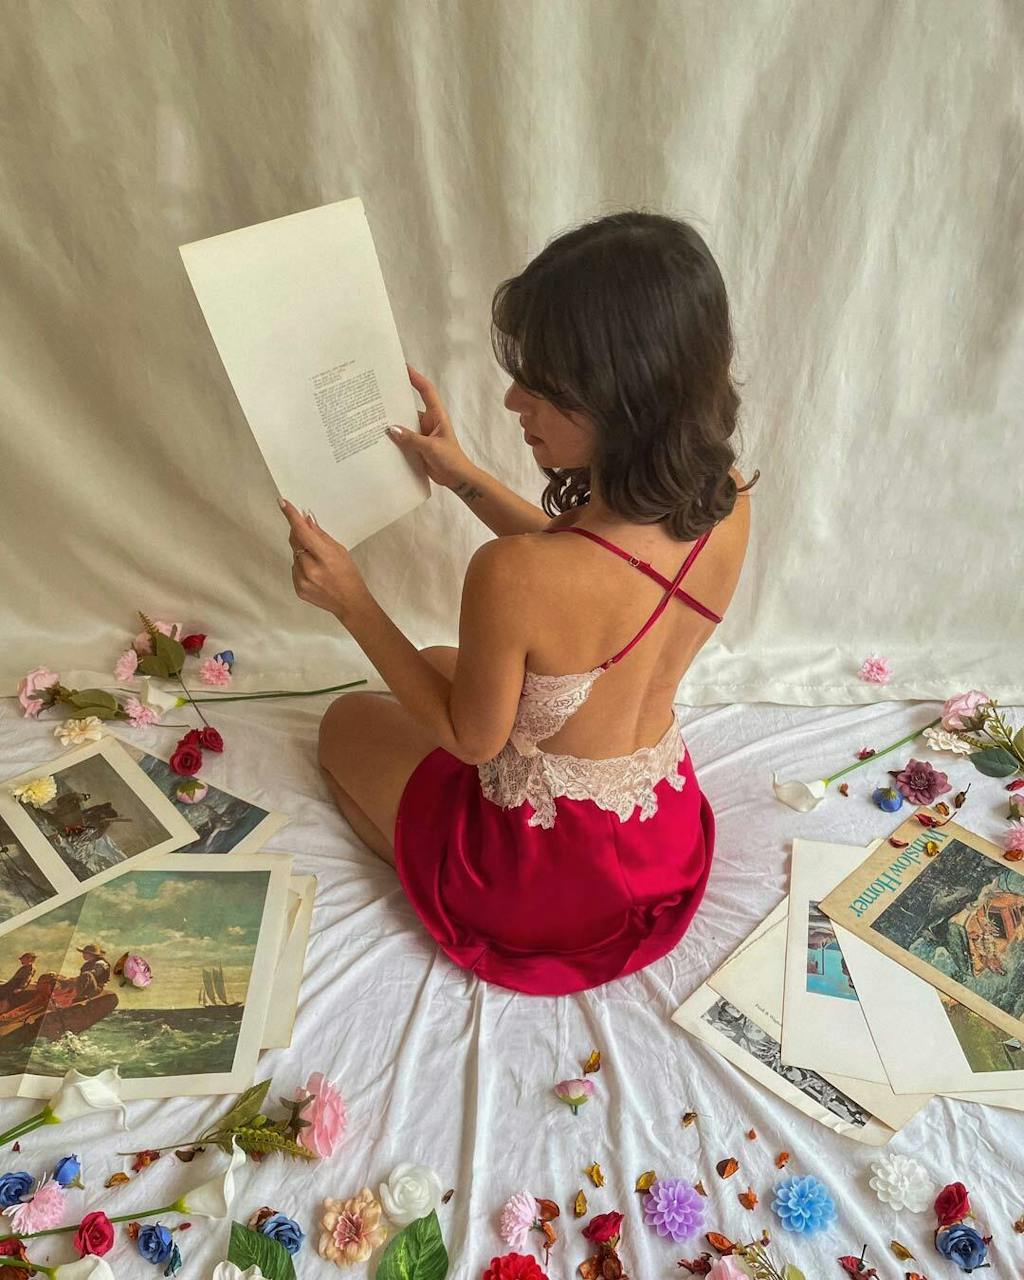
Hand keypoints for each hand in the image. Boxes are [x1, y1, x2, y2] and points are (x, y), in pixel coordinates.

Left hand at [279, 498, 369, 620]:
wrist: (350, 603)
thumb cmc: (349, 575)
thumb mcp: (339, 551)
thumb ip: (320, 536)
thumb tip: (306, 520)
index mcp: (325, 557)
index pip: (303, 532)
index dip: (292, 517)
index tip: (283, 503)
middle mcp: (311, 569)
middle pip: (295, 541)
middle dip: (299, 533)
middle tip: (308, 531)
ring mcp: (303, 581)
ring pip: (294, 555)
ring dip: (302, 552)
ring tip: (319, 563)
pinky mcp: (298, 588)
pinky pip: (294, 568)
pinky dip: (301, 565)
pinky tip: (315, 573)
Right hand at [387, 363, 473, 487]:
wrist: (457, 479)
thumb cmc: (451, 459)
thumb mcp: (431, 448)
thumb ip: (411, 439)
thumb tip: (390, 429)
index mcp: (436, 415)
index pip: (426, 391)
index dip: (416, 377)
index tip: (403, 367)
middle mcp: (428, 421)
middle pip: (409, 406)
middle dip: (395, 400)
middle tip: (377, 393)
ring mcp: (421, 433)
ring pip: (403, 423)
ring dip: (391, 421)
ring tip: (372, 416)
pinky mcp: (416, 446)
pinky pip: (402, 438)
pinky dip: (392, 438)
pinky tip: (378, 437)